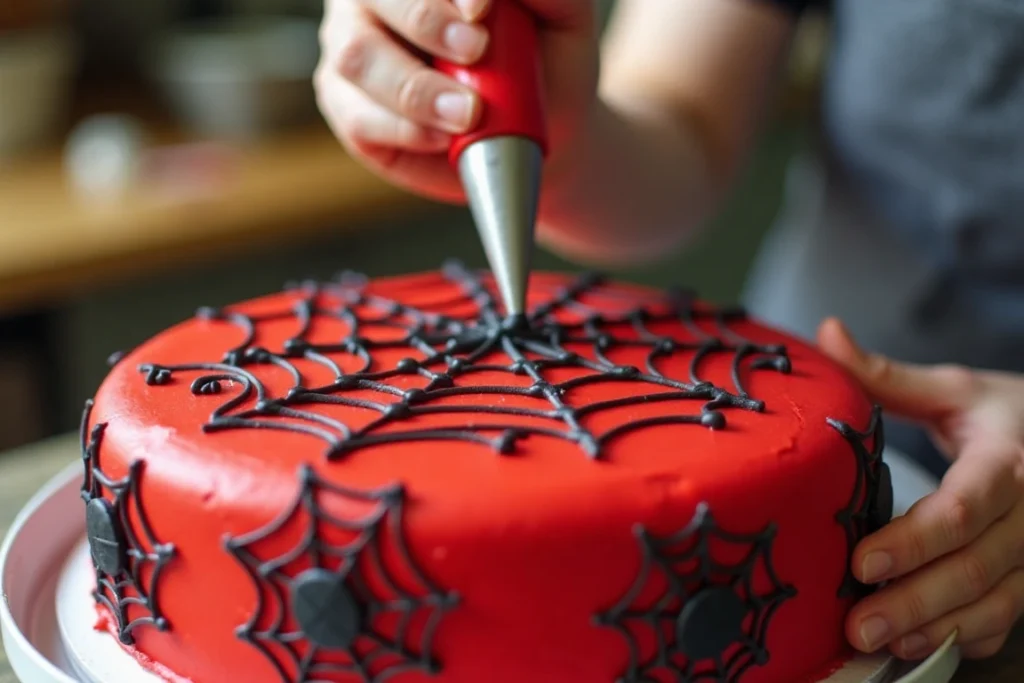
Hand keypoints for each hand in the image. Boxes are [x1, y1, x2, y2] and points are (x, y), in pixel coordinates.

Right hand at [314, 0, 598, 202]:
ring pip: (358, 56)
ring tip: (468, 114)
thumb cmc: (542, 63)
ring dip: (416, 89)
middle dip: (426, 21)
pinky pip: (359, 116)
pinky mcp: (345, 104)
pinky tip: (443, 138)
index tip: (482, 10)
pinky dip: (406, 130)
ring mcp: (351, 46)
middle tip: (475, 53)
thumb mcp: (562, 16)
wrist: (536, 131)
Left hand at [818, 318, 1023, 660]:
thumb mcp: (957, 390)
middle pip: (976, 567)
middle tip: (858, 625)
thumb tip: (827, 333)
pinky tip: (919, 645)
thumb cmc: (1011, 416)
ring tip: (880, 642)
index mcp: (1007, 462)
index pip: (963, 508)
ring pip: (995, 603)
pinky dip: (965, 637)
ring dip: (936, 629)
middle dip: (915, 601)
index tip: (862, 562)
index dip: (915, 540)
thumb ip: (889, 376)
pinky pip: (1007, 618)